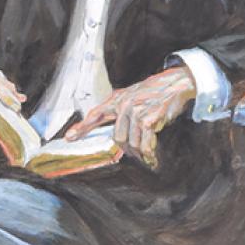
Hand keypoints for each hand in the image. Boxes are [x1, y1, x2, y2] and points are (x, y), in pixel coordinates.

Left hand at [65, 65, 196, 168]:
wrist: (175, 84)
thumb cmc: (153, 94)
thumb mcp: (132, 97)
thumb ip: (120, 112)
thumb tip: (116, 136)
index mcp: (117, 100)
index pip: (95, 114)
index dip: (82, 127)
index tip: (69, 138)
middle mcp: (124, 104)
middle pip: (117, 139)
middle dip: (127, 150)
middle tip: (137, 154)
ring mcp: (136, 111)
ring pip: (131, 144)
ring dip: (140, 154)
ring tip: (146, 157)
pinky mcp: (149, 119)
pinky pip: (145, 145)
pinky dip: (149, 156)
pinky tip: (152, 160)